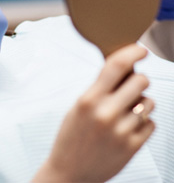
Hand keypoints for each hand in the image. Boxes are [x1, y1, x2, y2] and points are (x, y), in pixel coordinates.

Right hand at [33, 44, 154, 182]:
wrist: (69, 172)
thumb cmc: (71, 136)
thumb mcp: (78, 106)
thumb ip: (98, 89)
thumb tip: (124, 68)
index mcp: (88, 99)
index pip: (116, 66)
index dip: (132, 52)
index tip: (141, 50)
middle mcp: (106, 113)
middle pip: (140, 81)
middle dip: (139, 79)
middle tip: (132, 84)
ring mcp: (121, 131)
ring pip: (149, 102)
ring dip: (143, 101)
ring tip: (128, 109)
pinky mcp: (133, 147)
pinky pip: (151, 123)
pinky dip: (144, 121)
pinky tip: (129, 126)